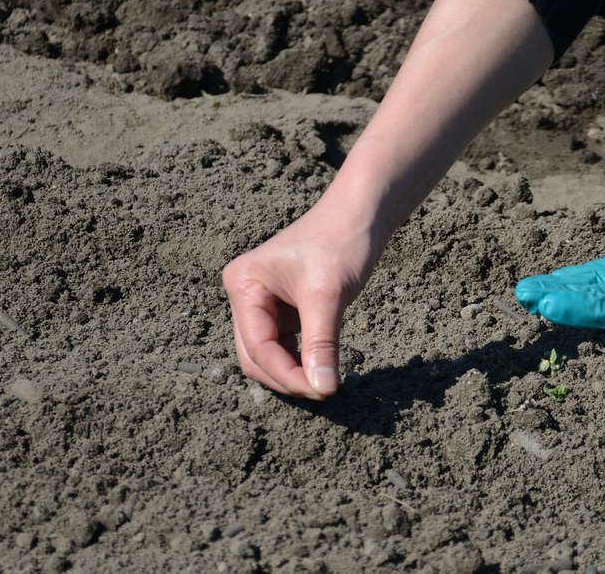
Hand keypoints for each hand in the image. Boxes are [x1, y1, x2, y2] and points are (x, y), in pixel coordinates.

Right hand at [222, 208, 376, 398]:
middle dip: (287, 377)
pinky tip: (322, 367)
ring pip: (268, 354)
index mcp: (244, 285)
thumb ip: (321, 345)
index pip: (257, 347)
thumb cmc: (342, 242)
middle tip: (324, 391)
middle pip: (255, 355)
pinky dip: (300, 359)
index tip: (321, 392)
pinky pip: (284, 345)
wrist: (361, 213)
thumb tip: (322, 389)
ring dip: (293, 372)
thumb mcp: (329, 296)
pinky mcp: (281, 308)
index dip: (287, 375)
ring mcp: (261, 302)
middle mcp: (245, 294)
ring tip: (325, 382)